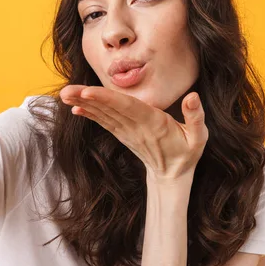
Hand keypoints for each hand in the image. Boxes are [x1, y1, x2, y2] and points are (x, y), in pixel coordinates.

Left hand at [59, 85, 208, 183]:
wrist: (172, 175)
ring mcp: (128, 132)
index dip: (107, 99)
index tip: (88, 92)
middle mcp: (136, 127)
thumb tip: (193, 96)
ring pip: (103, 115)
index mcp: (154, 123)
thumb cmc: (187, 152)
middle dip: (87, 99)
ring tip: (65, 94)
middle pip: (109, 110)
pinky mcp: (123, 135)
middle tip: (65, 91)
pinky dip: (90, 114)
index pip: (128, 108)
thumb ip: (196, 116)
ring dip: (83, 104)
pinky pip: (105, 122)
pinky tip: (76, 107)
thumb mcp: (199, 137)